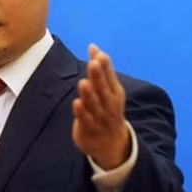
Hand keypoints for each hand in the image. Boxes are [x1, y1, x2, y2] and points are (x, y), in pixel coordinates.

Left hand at [72, 44, 130, 169]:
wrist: (113, 144)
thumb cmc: (107, 109)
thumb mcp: (107, 89)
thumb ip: (101, 69)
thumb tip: (93, 46)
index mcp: (115, 93)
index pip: (110, 78)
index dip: (105, 67)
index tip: (99, 55)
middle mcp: (109, 105)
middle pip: (103, 90)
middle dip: (98, 77)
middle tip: (92, 64)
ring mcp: (100, 118)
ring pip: (95, 106)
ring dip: (90, 94)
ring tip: (84, 82)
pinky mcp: (89, 130)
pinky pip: (86, 121)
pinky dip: (82, 113)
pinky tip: (77, 103)